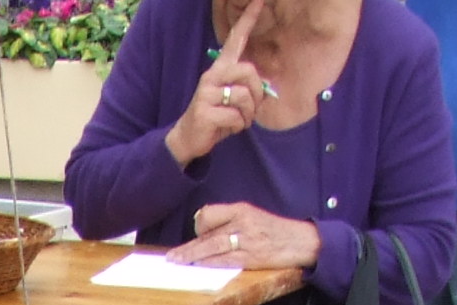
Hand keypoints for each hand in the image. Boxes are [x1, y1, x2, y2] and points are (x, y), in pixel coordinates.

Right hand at [165, 0, 268, 161]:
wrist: (188, 139)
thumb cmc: (216, 117)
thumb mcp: (235, 101)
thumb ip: (249, 90)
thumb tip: (267, 91)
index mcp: (220, 70)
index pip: (235, 40)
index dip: (247, 20)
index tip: (259, 1)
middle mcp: (212, 76)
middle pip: (248, 71)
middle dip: (257, 93)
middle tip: (251, 109)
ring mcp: (206, 93)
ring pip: (244, 97)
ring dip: (248, 115)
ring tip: (238, 121)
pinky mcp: (204, 111)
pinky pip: (235, 116)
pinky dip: (238, 126)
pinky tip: (228, 128)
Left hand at [179, 202, 321, 271]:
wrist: (302, 241)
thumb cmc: (276, 231)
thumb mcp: (254, 217)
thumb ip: (231, 223)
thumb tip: (206, 236)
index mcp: (241, 210)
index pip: (209, 214)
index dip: (198, 226)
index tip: (194, 237)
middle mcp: (242, 222)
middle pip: (206, 233)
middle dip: (187, 247)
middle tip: (171, 258)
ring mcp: (246, 240)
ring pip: (211, 247)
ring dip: (192, 256)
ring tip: (178, 263)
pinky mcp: (250, 257)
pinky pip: (224, 261)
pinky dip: (208, 265)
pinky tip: (198, 267)